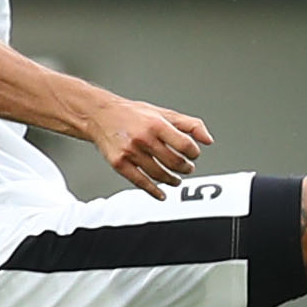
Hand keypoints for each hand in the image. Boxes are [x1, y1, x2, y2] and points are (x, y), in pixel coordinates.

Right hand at [92, 98, 211, 197]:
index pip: (185, 145)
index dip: (194, 153)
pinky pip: (140, 182)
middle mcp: (143, 138)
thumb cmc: (132, 114)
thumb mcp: (162, 113)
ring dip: (172, 180)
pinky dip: (154, 191)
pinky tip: (161, 194)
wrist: (99, 115)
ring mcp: (130, 152)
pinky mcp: (119, 163)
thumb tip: (207, 140)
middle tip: (188, 168)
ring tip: (177, 179)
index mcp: (156, 124)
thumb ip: (189, 125)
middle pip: (174, 162)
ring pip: (159, 174)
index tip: (194, 154)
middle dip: (186, 168)